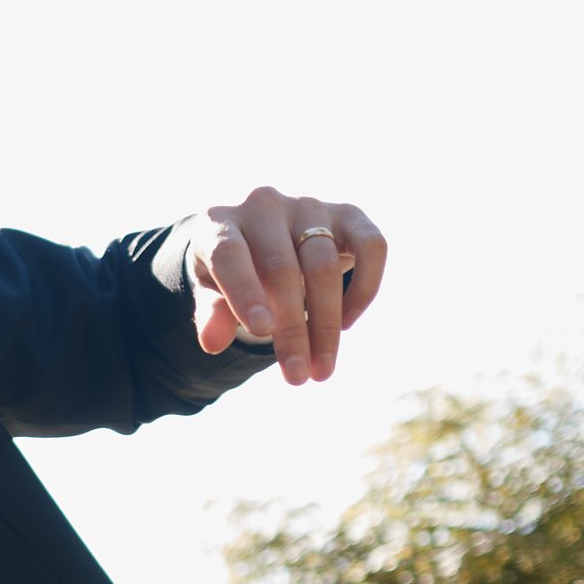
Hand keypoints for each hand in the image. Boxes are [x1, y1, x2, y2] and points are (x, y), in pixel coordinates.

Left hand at [183, 189, 387, 386]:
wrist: (263, 235)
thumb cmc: (234, 270)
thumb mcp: (212, 291)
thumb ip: (212, 313)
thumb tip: (212, 343)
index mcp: (220, 222)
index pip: (230, 254)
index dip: (245, 292)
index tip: (262, 333)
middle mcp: (264, 205)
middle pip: (281, 269)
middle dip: (291, 329)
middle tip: (297, 377)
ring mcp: (308, 206)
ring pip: (324, 264)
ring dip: (326, 323)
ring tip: (321, 368)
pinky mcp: (348, 214)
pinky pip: (371, 246)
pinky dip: (364, 288)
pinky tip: (346, 322)